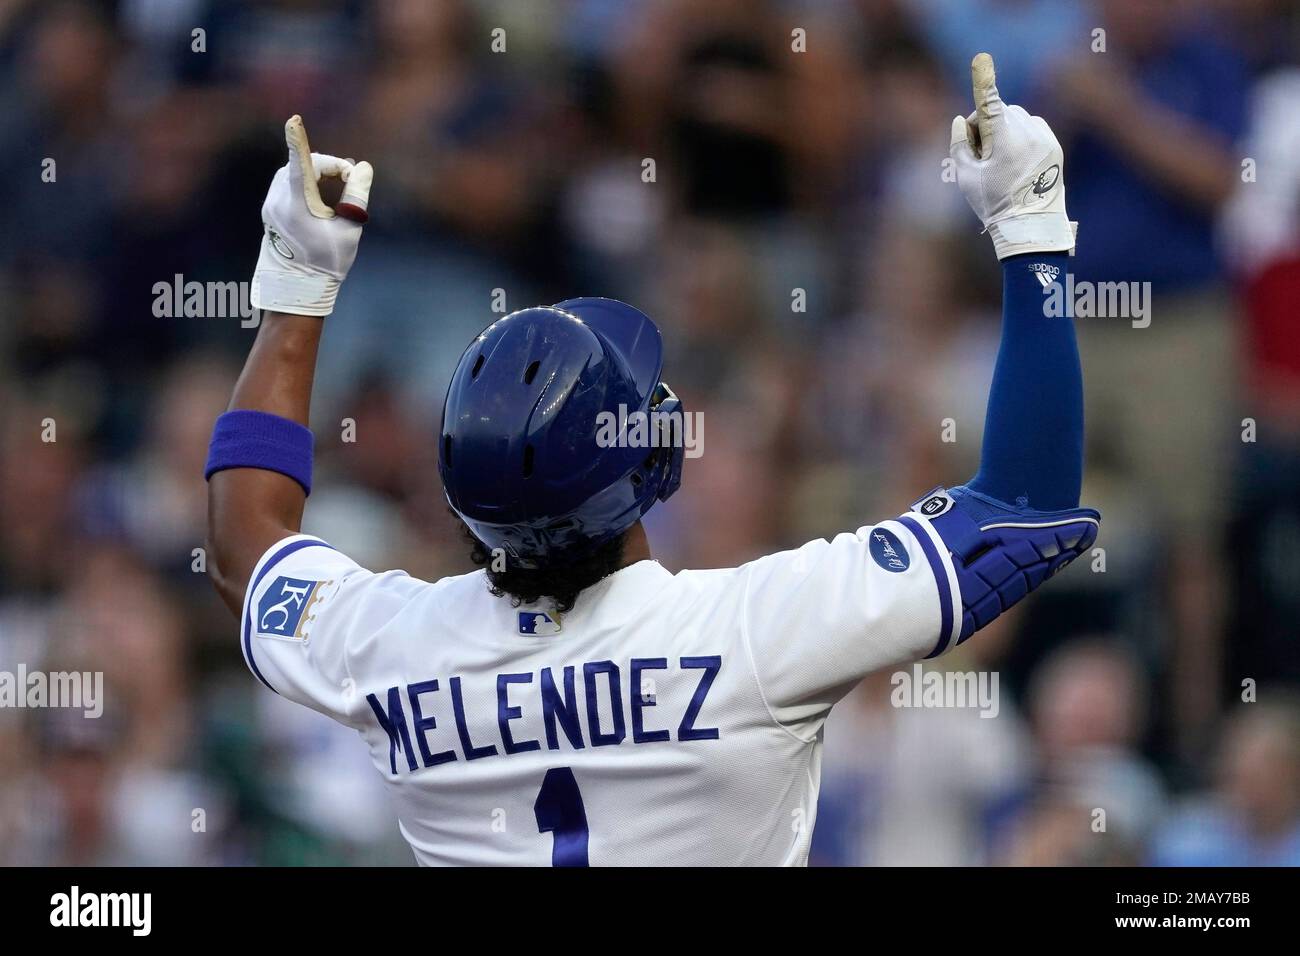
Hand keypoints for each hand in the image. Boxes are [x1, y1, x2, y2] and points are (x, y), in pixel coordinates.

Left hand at [250, 115, 374, 316]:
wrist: (296, 287)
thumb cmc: (327, 262)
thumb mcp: (350, 230)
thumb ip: (357, 196)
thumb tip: (363, 168)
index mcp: (298, 205)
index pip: (300, 165)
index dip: (298, 141)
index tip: (294, 120)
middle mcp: (279, 200)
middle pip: (305, 165)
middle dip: (330, 166)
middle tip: (352, 182)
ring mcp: (271, 204)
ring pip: (296, 172)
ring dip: (319, 173)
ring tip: (340, 190)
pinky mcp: (271, 208)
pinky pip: (289, 182)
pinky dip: (307, 182)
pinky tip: (323, 197)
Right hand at [949, 53, 1074, 259]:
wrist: (1031, 227)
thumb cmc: (993, 204)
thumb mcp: (965, 177)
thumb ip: (959, 143)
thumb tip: (962, 120)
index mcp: (1004, 141)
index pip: (990, 104)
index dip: (983, 82)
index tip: (981, 59)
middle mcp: (1028, 134)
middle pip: (1001, 112)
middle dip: (988, 124)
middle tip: (980, 153)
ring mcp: (1045, 139)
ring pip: (1018, 118)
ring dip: (1006, 129)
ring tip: (1000, 160)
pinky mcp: (1054, 145)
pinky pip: (1034, 127)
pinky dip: (1023, 135)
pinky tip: (1016, 159)